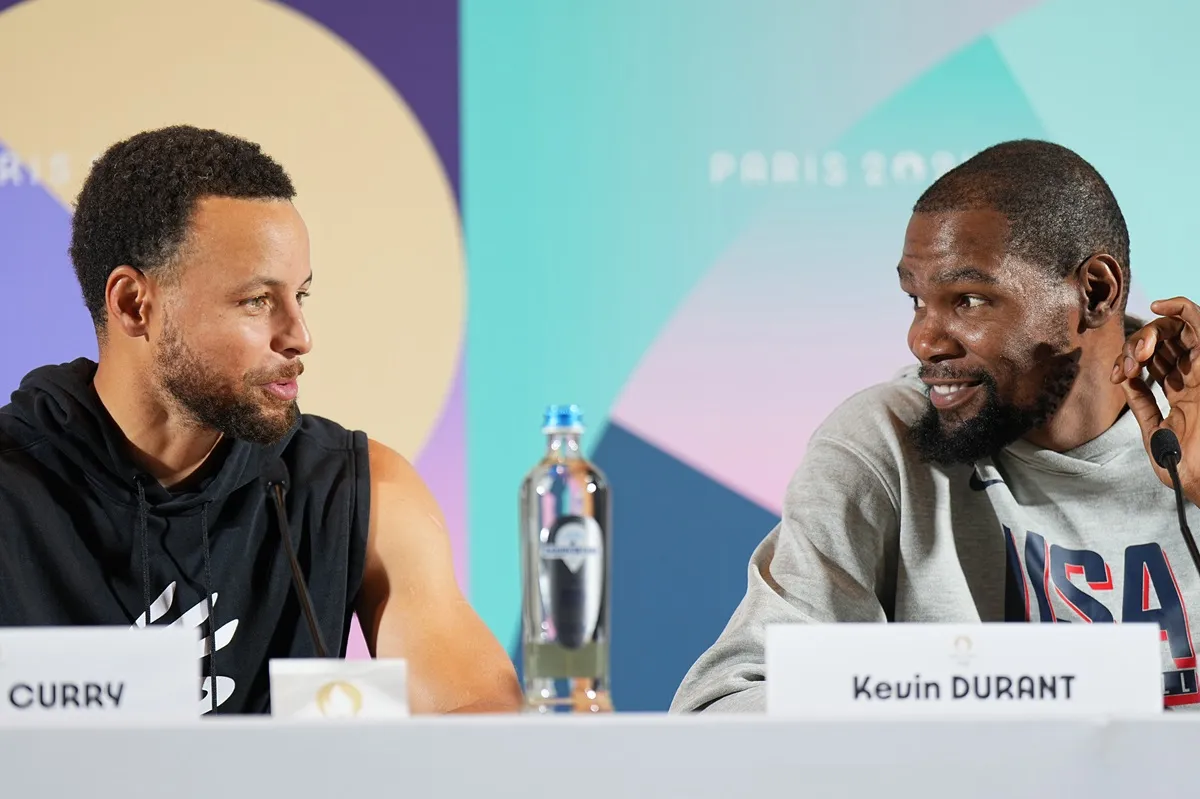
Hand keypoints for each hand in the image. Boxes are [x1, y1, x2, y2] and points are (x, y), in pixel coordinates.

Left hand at [1112, 297, 1199, 502]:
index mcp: (1184, 393)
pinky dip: (1183, 308)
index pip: (1157, 361)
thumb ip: (1142, 403)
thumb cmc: (1183, 464)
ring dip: (1150, 333)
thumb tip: (1127, 379)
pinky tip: (1162, 304)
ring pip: (1178, 331)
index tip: (1117, 375)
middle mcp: (1195, 378)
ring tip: (1137, 355)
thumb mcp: (1154, 430)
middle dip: (1137, 345)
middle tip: (1126, 366)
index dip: (1131, 359)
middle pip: (1165, 343)